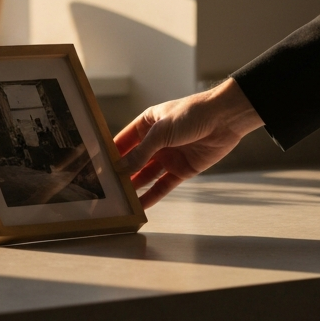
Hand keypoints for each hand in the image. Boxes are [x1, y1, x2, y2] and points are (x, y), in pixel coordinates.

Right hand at [114, 80, 262, 207]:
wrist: (225, 119)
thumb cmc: (192, 114)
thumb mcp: (162, 130)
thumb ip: (142, 152)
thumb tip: (121, 169)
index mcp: (147, 124)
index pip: (123, 141)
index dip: (110, 153)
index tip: (94, 167)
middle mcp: (156, 141)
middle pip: (133, 161)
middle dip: (120, 174)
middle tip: (104, 189)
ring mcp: (168, 156)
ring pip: (146, 175)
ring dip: (134, 187)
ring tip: (118, 200)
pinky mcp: (182, 169)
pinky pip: (163, 185)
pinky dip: (152, 195)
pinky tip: (140, 206)